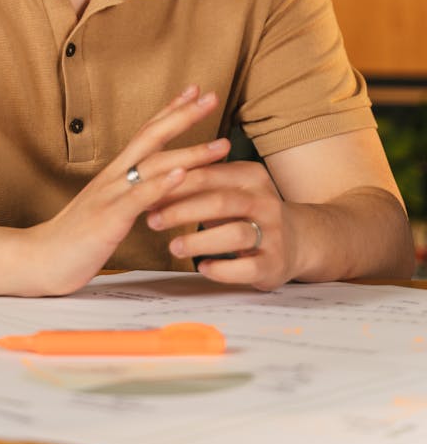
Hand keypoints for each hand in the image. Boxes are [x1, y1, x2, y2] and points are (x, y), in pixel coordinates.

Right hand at [25, 86, 230, 295]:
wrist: (40, 259)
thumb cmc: (76, 239)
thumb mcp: (110, 211)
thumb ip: (134, 196)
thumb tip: (162, 188)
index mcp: (115, 174)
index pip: (146, 132)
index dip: (170, 110)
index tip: (194, 90)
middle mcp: (114, 177)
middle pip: (151, 136)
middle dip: (184, 115)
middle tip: (213, 95)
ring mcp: (110, 195)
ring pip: (153, 165)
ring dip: (189, 152)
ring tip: (219, 144)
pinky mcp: (108, 219)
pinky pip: (137, 198)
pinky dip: (161, 184)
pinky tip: (182, 175)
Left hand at [147, 159, 297, 290]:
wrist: (297, 241)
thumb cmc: (245, 212)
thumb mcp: (227, 190)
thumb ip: (195, 186)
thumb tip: (147, 187)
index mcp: (251, 176)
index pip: (209, 174)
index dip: (176, 184)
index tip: (146, 194)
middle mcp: (266, 201)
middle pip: (220, 201)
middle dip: (182, 211)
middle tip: (152, 220)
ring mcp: (274, 233)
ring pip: (235, 234)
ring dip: (199, 241)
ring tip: (173, 247)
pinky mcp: (275, 263)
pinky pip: (247, 268)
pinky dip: (222, 269)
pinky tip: (202, 268)